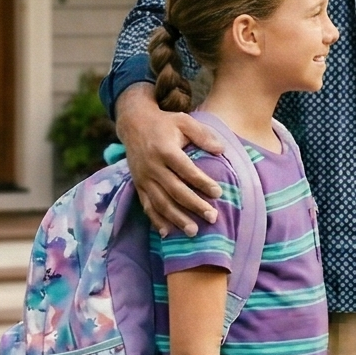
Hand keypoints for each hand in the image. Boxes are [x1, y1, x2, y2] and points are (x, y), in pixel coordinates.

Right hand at [117, 84, 225, 235]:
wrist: (133, 123)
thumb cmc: (165, 123)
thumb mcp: (184, 121)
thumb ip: (203, 135)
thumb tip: (222, 150)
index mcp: (165, 150)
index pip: (185, 170)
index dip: (202, 182)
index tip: (218, 193)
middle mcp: (152, 166)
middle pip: (174, 190)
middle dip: (194, 205)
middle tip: (212, 217)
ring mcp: (143, 178)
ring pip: (160, 202)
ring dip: (176, 218)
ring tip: (193, 231)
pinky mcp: (138, 185)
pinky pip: (146, 205)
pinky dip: (156, 220)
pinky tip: (167, 233)